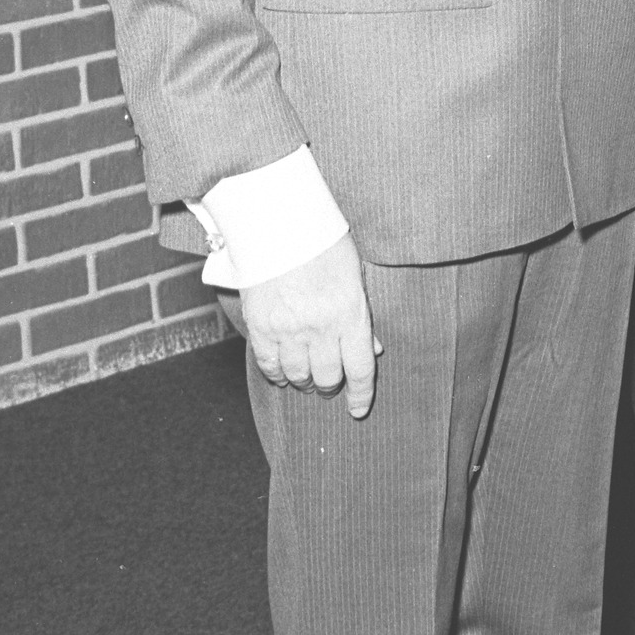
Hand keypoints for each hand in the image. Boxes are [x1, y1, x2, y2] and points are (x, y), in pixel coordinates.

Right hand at [240, 233, 380, 416]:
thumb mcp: (355, 276)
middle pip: (329, 377)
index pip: (361, 368)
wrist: (279, 224)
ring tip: (307, 377)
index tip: (358, 409)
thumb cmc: (324, 244)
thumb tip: (373, 348)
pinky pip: (269, 365)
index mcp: (351, 314)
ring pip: (298, 376)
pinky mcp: (261, 328)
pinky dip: (277, 374)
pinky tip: (282, 373)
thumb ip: (363, 316)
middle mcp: (321, 328)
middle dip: (331, 386)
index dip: (361, 394)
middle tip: (330, 384)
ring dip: (304, 381)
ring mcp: (288, 331)